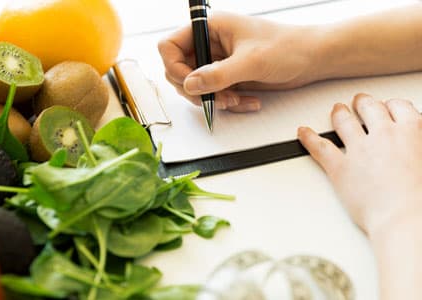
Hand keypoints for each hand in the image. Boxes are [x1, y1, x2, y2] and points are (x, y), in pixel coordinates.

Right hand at [158, 12, 321, 112]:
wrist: (311, 59)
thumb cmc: (287, 47)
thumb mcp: (251, 61)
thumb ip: (217, 74)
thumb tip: (190, 85)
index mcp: (210, 28)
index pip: (170, 46)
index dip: (174, 68)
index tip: (191, 83)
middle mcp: (210, 44)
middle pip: (179, 71)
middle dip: (197, 90)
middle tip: (218, 97)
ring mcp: (218, 62)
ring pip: (196, 88)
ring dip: (213, 99)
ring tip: (235, 99)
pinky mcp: (228, 77)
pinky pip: (214, 95)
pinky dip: (227, 103)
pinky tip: (247, 101)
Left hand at [298, 93, 421, 236]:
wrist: (406, 219)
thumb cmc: (421, 200)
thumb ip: (416, 145)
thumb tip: (413, 148)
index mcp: (410, 132)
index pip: (397, 107)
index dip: (390, 106)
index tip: (387, 107)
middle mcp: (382, 135)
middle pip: (369, 108)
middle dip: (363, 103)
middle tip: (359, 103)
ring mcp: (359, 150)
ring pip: (344, 121)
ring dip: (339, 113)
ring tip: (337, 110)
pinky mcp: (339, 168)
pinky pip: (319, 147)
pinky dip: (308, 138)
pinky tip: (303, 132)